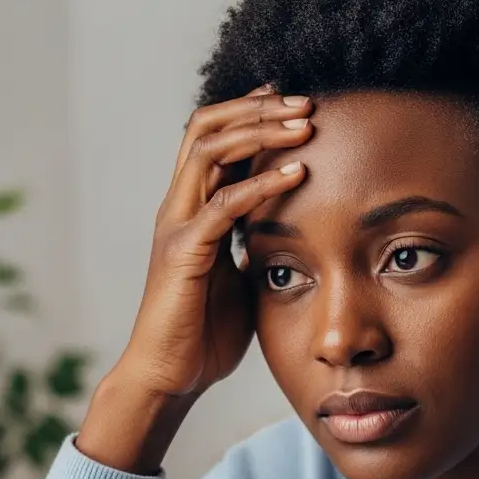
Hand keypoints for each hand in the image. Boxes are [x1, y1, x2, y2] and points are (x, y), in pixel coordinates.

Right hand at [119, 83, 313, 397]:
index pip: (216, 139)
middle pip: (208, 128)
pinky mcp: (184, 252)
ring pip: (210, 151)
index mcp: (193, 210)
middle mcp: (179, 208)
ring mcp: (178, 226)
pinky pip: (222, 204)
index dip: (251, 113)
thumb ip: (254, 248)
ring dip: (260, 132)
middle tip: (306, 102)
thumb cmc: (205, 334)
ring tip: (305, 125)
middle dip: (258, 109)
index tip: (294, 102)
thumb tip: (285, 235)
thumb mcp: (240, 280)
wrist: (171, 376)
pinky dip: (260, 184)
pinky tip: (296, 175)